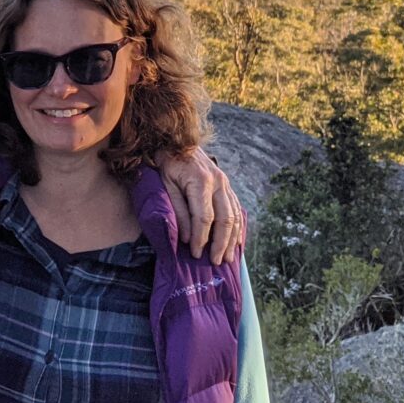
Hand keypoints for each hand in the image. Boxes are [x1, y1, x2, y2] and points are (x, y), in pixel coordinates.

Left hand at [156, 148, 242, 263]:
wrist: (176, 140)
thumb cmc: (167, 164)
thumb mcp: (166, 186)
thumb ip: (178, 211)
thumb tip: (187, 237)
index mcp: (201, 181)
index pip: (204, 217)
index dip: (201, 238)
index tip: (196, 254)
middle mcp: (218, 182)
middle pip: (225, 219)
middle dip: (221, 243)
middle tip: (216, 262)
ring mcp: (225, 183)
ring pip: (234, 215)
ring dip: (232, 239)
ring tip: (228, 257)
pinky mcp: (226, 185)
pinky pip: (236, 209)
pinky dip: (238, 227)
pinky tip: (236, 241)